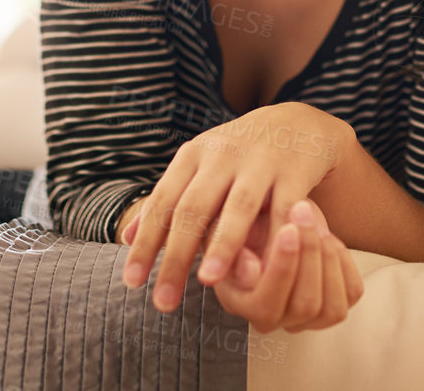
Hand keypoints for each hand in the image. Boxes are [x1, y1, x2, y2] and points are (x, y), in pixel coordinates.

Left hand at [119, 101, 350, 313]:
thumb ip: (167, 201)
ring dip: (222, 244)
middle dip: (176, 257)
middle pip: (193, 209)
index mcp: (192, 155)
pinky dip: (276, 239)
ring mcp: (260, 161)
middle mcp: (222, 155)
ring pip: (238, 207)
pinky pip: (284, 210)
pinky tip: (269, 270)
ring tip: (207, 282)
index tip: (132, 283)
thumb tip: (127, 239)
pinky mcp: (294, 170)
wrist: (296, 123)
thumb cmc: (238, 155)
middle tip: (163, 302)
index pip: (162, 203)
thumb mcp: (199, 166)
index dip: (146, 244)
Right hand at [208, 196, 364, 332]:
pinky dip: (345, 264)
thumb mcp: (229, 227)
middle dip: (309, 255)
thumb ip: (233, 246)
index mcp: (240, 304)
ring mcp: (305, 317)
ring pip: (332, 308)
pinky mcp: (332, 305)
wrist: (268, 220)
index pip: (265, 304)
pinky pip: (351, 294)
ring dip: (329, 261)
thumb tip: (251, 272)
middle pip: (304, 306)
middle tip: (305, 214)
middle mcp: (273, 320)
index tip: (288, 229)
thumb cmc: (245, 223)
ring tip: (318, 227)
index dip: (282, 268)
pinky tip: (329, 239)